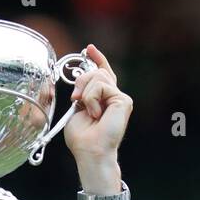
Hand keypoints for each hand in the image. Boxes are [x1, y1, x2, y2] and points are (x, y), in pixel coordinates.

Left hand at [65, 44, 130, 189]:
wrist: (90, 150)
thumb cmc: (83, 137)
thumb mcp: (77, 109)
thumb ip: (82, 92)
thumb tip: (81, 80)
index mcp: (103, 99)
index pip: (103, 74)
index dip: (97, 59)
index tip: (89, 49)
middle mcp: (114, 98)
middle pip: (97, 72)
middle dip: (81, 80)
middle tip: (75, 99)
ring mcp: (120, 99)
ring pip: (99, 77)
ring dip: (86, 93)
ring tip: (89, 112)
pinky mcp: (124, 101)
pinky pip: (102, 87)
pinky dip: (92, 99)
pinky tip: (96, 114)